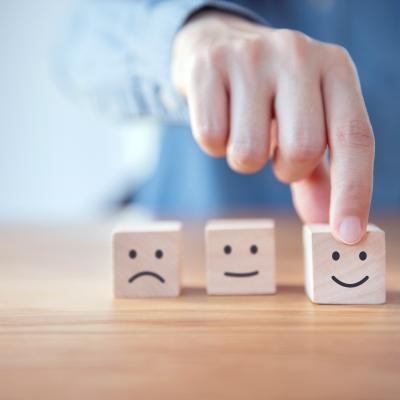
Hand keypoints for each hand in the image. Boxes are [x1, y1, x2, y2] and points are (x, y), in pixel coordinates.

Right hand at [171, 10, 373, 243]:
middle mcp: (297, 55)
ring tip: (244, 129)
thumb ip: (318, 173)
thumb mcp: (304, 120)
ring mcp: (250, 58)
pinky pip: (210, 139)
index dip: (353, 192)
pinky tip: (219, 118)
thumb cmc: (269, 93)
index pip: (354, 138)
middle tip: (274, 153)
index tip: (345, 236)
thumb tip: (325, 223)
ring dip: (245, 158)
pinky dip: (214, 144)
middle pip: (302, 149)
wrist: (219, 43)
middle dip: (284, 169)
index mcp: (335, 68)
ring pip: (249, 151)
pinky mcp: (208, 68)